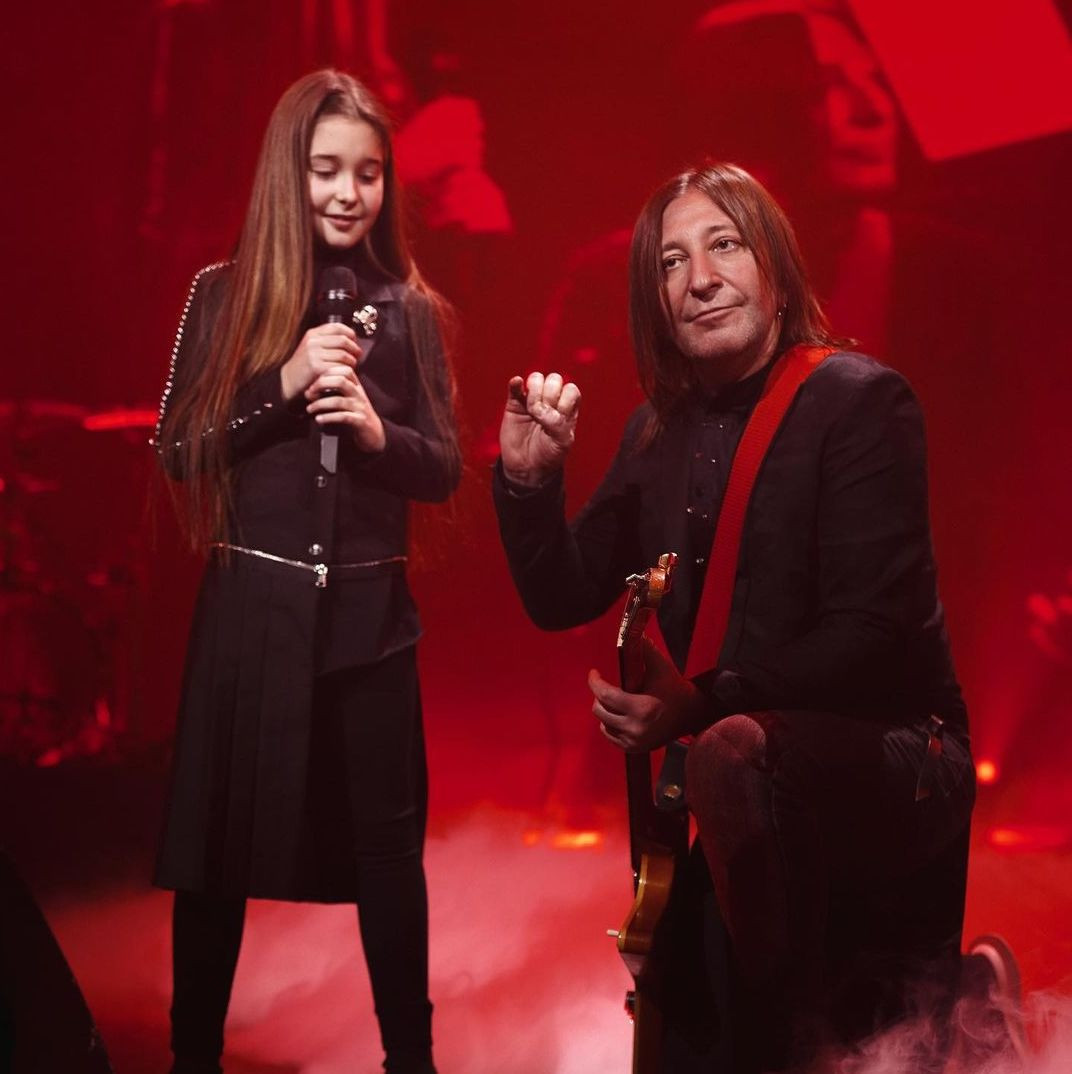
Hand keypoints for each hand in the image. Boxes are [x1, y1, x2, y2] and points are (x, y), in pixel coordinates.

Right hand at [280, 324, 361, 400]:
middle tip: (357, 356)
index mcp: (313, 334)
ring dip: (351, 362)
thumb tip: (352, 339)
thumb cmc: (305, 365)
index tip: (354, 342)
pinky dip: (344, 370)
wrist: (288, 380)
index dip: (350, 334)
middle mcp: (313, 341)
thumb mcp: (312, 347)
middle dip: (354, 349)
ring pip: (343, 355)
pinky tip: (343, 373)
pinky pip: (338, 366)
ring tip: (351, 366)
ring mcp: (314, 354)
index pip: (337, 327)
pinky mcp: (316, 367)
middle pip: (343, 341)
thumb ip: (327, 340)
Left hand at [304, 365, 385, 452]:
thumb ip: (334, 390)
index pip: (343, 370)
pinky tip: (318, 419)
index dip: (326, 372)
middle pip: (341, 381)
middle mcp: (359, 394)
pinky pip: (343, 417)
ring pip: (339, 401)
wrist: (373, 433)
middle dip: (321, 385)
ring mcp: (360, 408)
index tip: (312, 382)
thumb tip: (310, 388)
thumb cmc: (355, 414)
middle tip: (308, 393)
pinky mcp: (360, 421)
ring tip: (309, 409)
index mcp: (355, 386)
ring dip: (320, 404)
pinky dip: (328, 417)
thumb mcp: (347, 398)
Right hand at [499, 372, 579, 486]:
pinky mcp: (514, 404)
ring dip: (535, 391)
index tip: (558, 417)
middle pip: (554, 380)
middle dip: (549, 395)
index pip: (571, 389)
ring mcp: (532, 400)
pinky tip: (517, 385)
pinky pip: (515, 385)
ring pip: (536, 379)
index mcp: (567, 409)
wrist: (526, 467)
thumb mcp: (562, 443)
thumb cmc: (549, 455)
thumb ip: (558, 424)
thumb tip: (542, 408)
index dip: (564, 399)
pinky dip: (516, 382)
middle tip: (543, 415)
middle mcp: (551, 401)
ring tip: (531, 410)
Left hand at [589, 638, 704, 751]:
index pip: (605, 695)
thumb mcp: (661, 667)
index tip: (594, 673)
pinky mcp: (633, 749)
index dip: (594, 682)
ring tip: (615, 701)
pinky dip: (610, 724)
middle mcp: (636, 728)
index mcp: (642, 708)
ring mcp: (634, 742)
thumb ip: (645, 650)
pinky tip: (618, 714)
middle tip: (606, 686)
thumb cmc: (674, 688)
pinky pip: (610, 735)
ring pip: (603, 724)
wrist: (691, 714)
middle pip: (600, 710)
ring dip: (604, 710)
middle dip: (599, 695)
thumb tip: (631, 633)